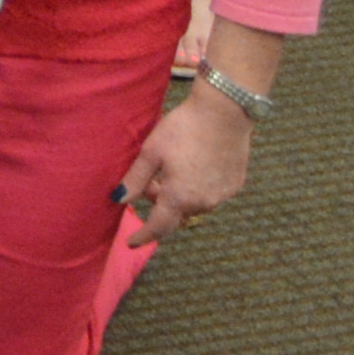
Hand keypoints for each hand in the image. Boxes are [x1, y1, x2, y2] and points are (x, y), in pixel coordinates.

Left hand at [118, 76, 258, 245]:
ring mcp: (223, 195)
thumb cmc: (184, 129)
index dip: (143, 236)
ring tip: (172, 171)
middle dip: (160, 205)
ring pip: (194, 205)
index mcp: (179, 197)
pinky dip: (199, 189)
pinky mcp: (235, 184)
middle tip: (150, 184)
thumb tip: (118, 200)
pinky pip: (212, 195)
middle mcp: (204, 203)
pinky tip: (195, 167)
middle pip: (176, 214)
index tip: (131, 242)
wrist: (225, 112)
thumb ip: (135, 180)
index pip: (158, 227)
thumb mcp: (152, 152)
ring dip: (180, 197)